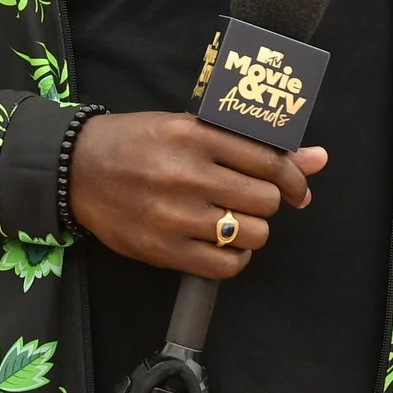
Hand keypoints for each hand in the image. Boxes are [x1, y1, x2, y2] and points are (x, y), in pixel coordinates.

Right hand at [67, 111, 326, 279]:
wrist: (75, 169)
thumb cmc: (135, 142)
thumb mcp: (188, 127)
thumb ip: (251, 144)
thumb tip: (318, 158)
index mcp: (194, 136)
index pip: (271, 161)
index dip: (295, 177)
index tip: (298, 187)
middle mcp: (187, 175)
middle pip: (267, 200)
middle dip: (267, 201)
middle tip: (248, 199)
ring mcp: (176, 215)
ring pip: (253, 234)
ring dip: (250, 229)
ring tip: (231, 220)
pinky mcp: (164, 250)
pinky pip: (227, 265)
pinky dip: (233, 256)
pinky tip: (220, 243)